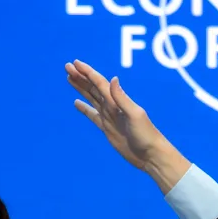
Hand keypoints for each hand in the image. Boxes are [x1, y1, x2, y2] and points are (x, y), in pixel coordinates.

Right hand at [65, 59, 190, 191]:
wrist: (150, 154)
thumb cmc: (146, 134)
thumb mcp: (134, 115)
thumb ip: (122, 98)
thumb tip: (113, 79)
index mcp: (117, 101)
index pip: (99, 82)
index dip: (87, 72)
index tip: (75, 63)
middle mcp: (112, 106)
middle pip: (92, 87)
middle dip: (80, 77)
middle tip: (67, 66)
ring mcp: (109, 117)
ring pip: (91, 98)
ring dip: (81, 88)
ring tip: (70, 78)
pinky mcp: (107, 128)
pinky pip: (92, 115)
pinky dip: (84, 108)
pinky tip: (76, 103)